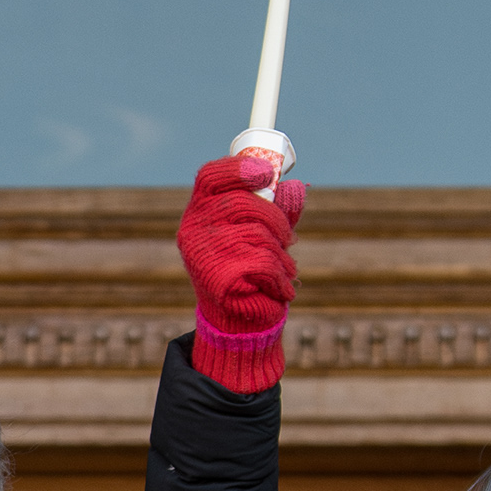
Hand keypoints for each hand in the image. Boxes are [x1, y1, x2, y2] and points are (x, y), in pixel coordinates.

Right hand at [178, 153, 306, 348]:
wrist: (239, 322)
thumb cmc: (250, 270)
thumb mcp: (266, 234)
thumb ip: (279, 209)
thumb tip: (296, 187)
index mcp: (200, 212)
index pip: (211, 177)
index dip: (239, 168)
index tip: (268, 173)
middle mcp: (194, 230)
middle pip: (240, 202)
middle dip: (275, 218)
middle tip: (287, 237)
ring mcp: (202, 254)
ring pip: (255, 233)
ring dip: (280, 252)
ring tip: (282, 267)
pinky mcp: (216, 278)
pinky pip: (262, 262)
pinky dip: (280, 275)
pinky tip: (279, 287)